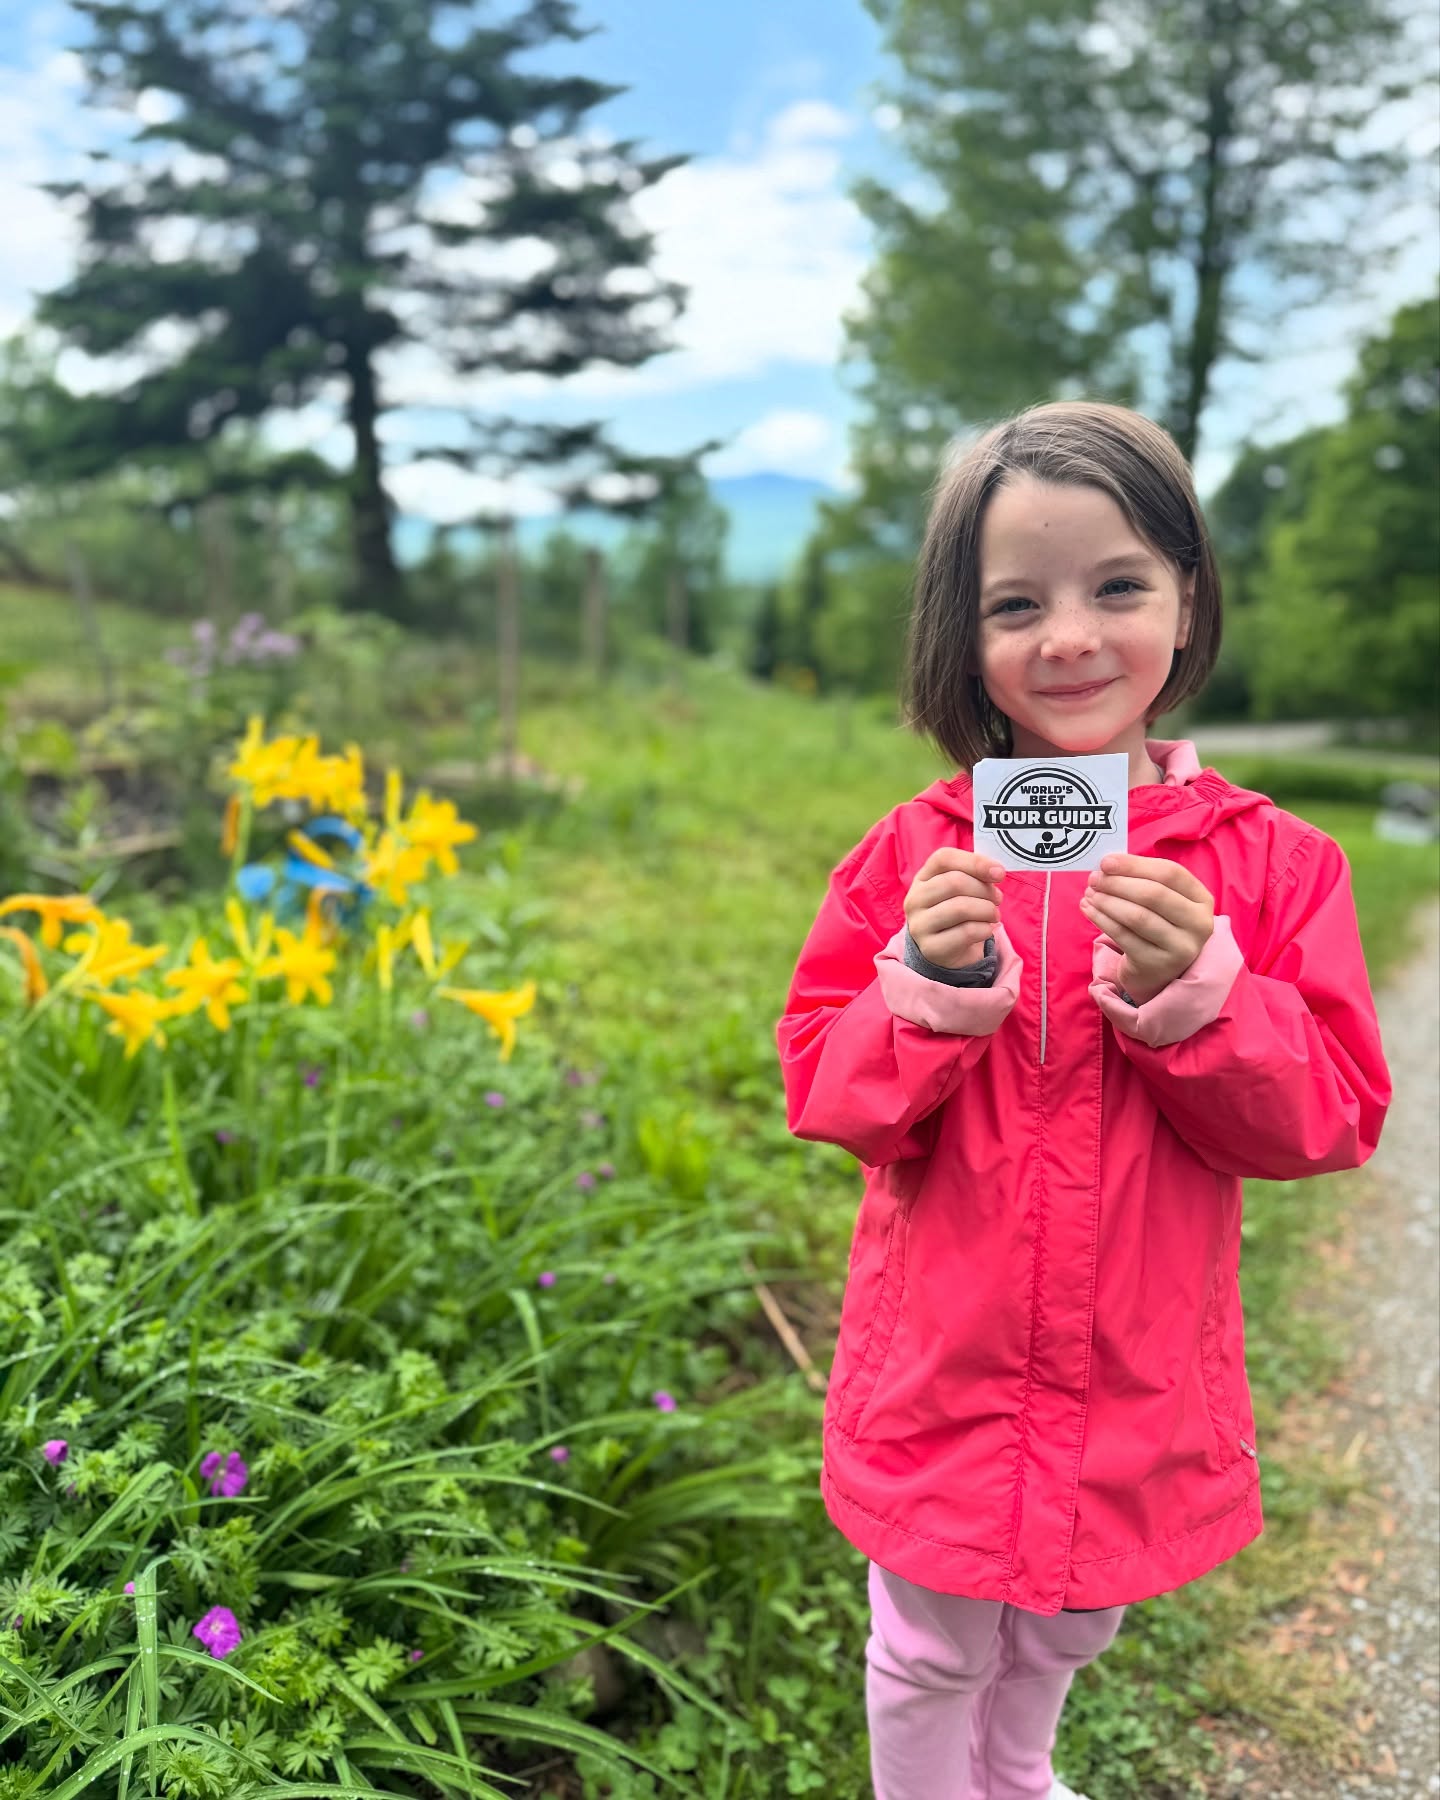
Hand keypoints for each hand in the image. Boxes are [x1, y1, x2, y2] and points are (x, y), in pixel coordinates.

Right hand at [904, 849, 1006, 969]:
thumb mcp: (962, 890)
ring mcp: (920, 925)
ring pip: (961, 907)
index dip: (975, 862)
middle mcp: (915, 899)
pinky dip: (985, 929)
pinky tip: (986, 930)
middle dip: (985, 890)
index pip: (944, 858)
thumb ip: (976, 875)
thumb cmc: (957, 914)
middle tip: (997, 899)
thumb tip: (996, 871)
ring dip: (987, 910)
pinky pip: (966, 932)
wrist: (944, 952)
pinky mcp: (931, 948)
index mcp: (923, 878)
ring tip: (993, 915)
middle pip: (954, 882)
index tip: (999, 873)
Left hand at [1079, 854, 1213, 1005]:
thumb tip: (1108, 865)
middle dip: (1118, 883)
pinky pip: (1124, 936)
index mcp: (1202, 899)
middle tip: (1094, 879)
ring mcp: (1181, 948)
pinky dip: (1102, 919)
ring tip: (1090, 894)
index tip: (1107, 861)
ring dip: (1108, 901)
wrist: (1159, 971)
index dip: (1135, 865)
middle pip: (1154, 894)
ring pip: (1137, 917)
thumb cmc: (1158, 924)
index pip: (1171, 873)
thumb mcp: (1162, 901)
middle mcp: (1199, 924)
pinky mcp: (1157, 964)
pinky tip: (1089, 909)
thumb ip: (1142, 879)